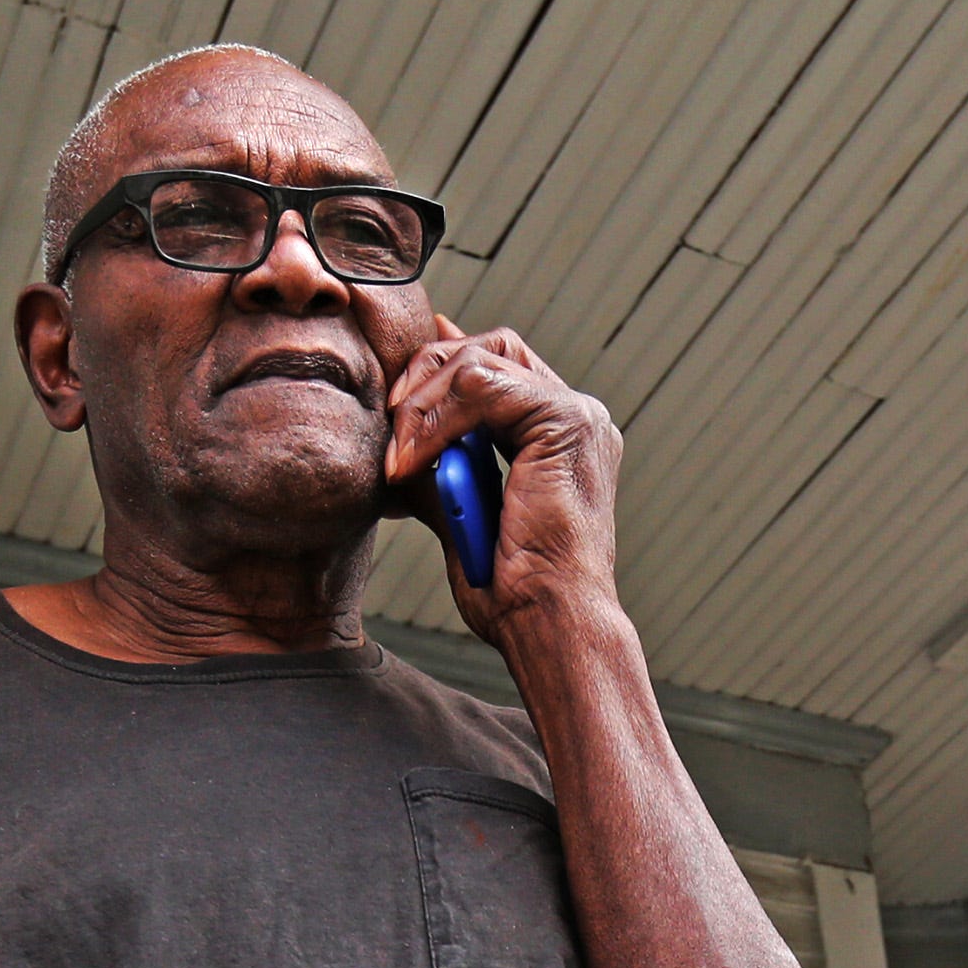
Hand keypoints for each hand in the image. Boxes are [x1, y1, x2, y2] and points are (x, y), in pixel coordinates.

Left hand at [381, 320, 621, 639]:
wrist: (548, 620)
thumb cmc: (514, 590)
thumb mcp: (461, 517)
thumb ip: (442, 471)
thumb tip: (402, 445)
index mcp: (560, 436)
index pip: (500, 367)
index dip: (443, 365)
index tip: (396, 391)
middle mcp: (576, 418)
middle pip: (492, 347)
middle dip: (428, 372)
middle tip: (390, 419)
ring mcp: (577, 415)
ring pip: (481, 360)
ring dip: (425, 400)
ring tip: (400, 453)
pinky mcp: (566, 421)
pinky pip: (481, 386)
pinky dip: (438, 418)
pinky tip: (416, 459)